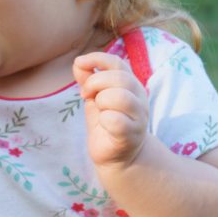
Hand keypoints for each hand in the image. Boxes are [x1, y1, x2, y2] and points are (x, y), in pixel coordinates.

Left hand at [73, 51, 148, 169]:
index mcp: (131, 84)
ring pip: (120, 97)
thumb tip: (78, 62)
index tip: (79, 64)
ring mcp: (139, 117)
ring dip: (102, 102)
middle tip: (85, 95)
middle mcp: (139, 97)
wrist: (116, 157)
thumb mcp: (94, 98)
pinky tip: (103, 125)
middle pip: (119, 78)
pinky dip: (104, 120)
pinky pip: (116, 120)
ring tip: (99, 111)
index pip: (117, 63)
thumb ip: (88, 80)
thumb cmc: (106, 125)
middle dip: (95, 83)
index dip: (97, 59)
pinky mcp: (131, 135)